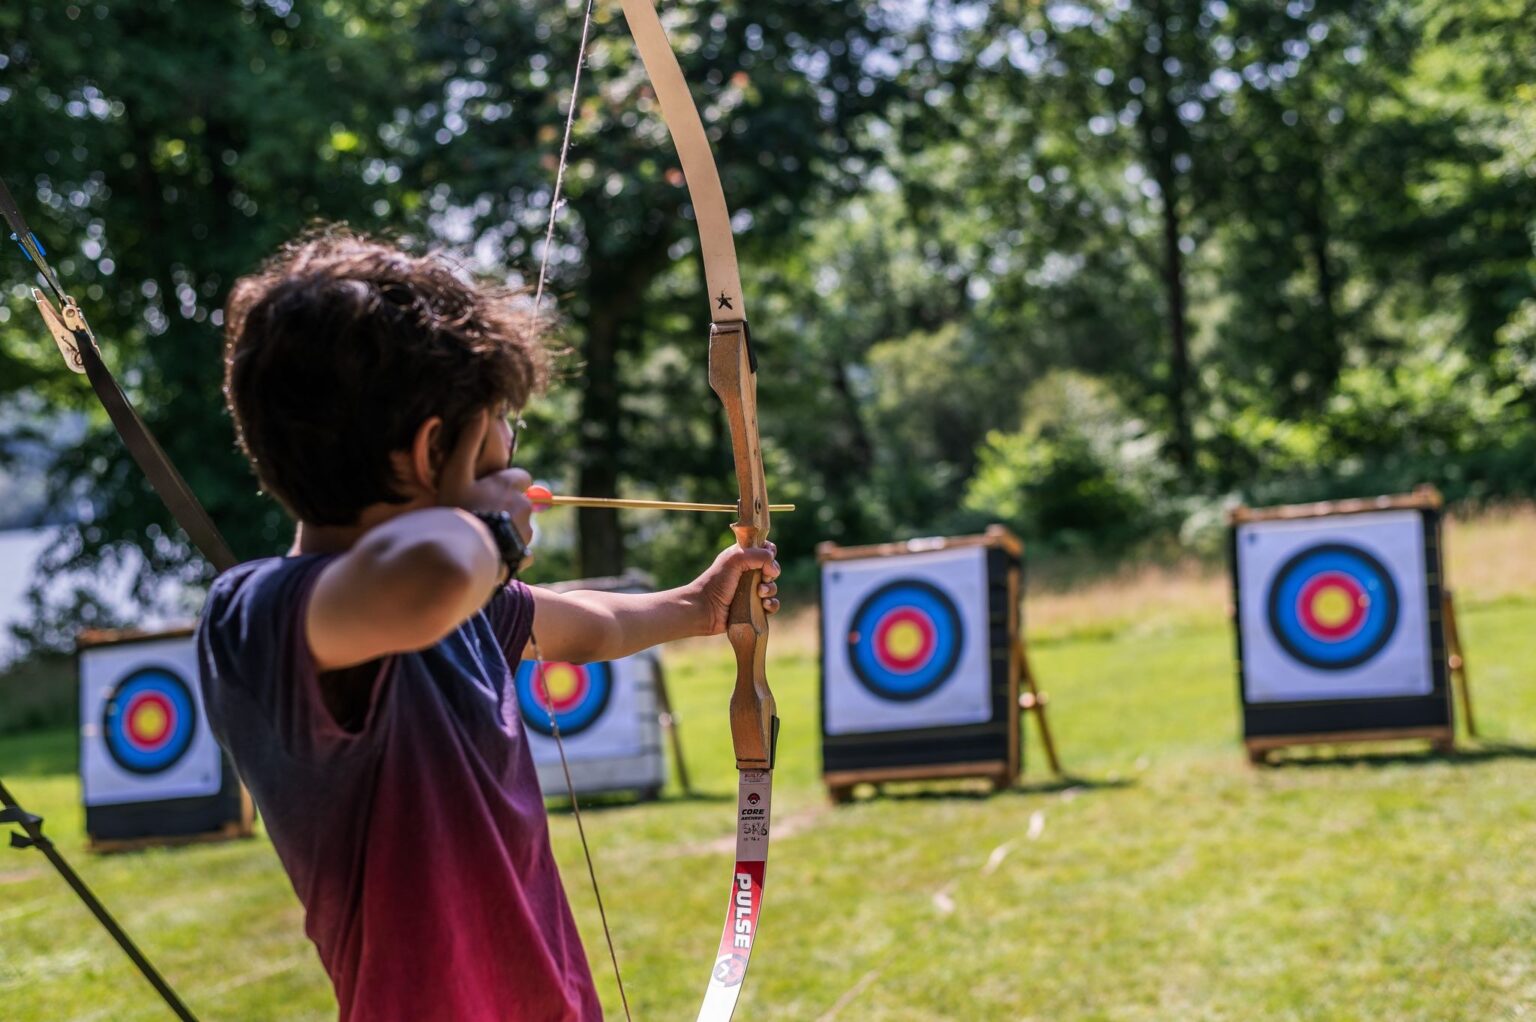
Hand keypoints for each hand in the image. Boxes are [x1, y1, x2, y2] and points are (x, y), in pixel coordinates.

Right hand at [435, 411, 533, 543]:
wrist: (462, 553)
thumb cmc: (457, 510)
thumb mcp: (456, 473)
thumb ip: (468, 443)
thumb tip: (480, 410)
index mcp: (510, 485)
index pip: (520, 477)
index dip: (506, 482)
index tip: (488, 489)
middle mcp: (524, 506)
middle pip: (521, 503)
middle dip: (508, 506)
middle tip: (482, 514)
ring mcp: (526, 533)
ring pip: (521, 527)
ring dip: (508, 529)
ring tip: (483, 536)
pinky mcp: (524, 556)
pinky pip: (522, 552)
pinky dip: (511, 552)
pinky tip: (492, 554)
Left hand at [693, 541, 780, 635]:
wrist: (705, 609)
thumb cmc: (716, 581)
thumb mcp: (735, 559)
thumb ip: (758, 555)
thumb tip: (774, 567)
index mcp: (743, 558)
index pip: (765, 550)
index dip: (770, 553)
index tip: (767, 559)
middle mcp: (748, 574)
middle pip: (773, 569)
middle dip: (772, 573)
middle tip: (763, 578)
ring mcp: (752, 592)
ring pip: (772, 588)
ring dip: (771, 589)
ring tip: (760, 593)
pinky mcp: (754, 609)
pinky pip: (771, 606)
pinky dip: (772, 605)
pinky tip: (764, 605)